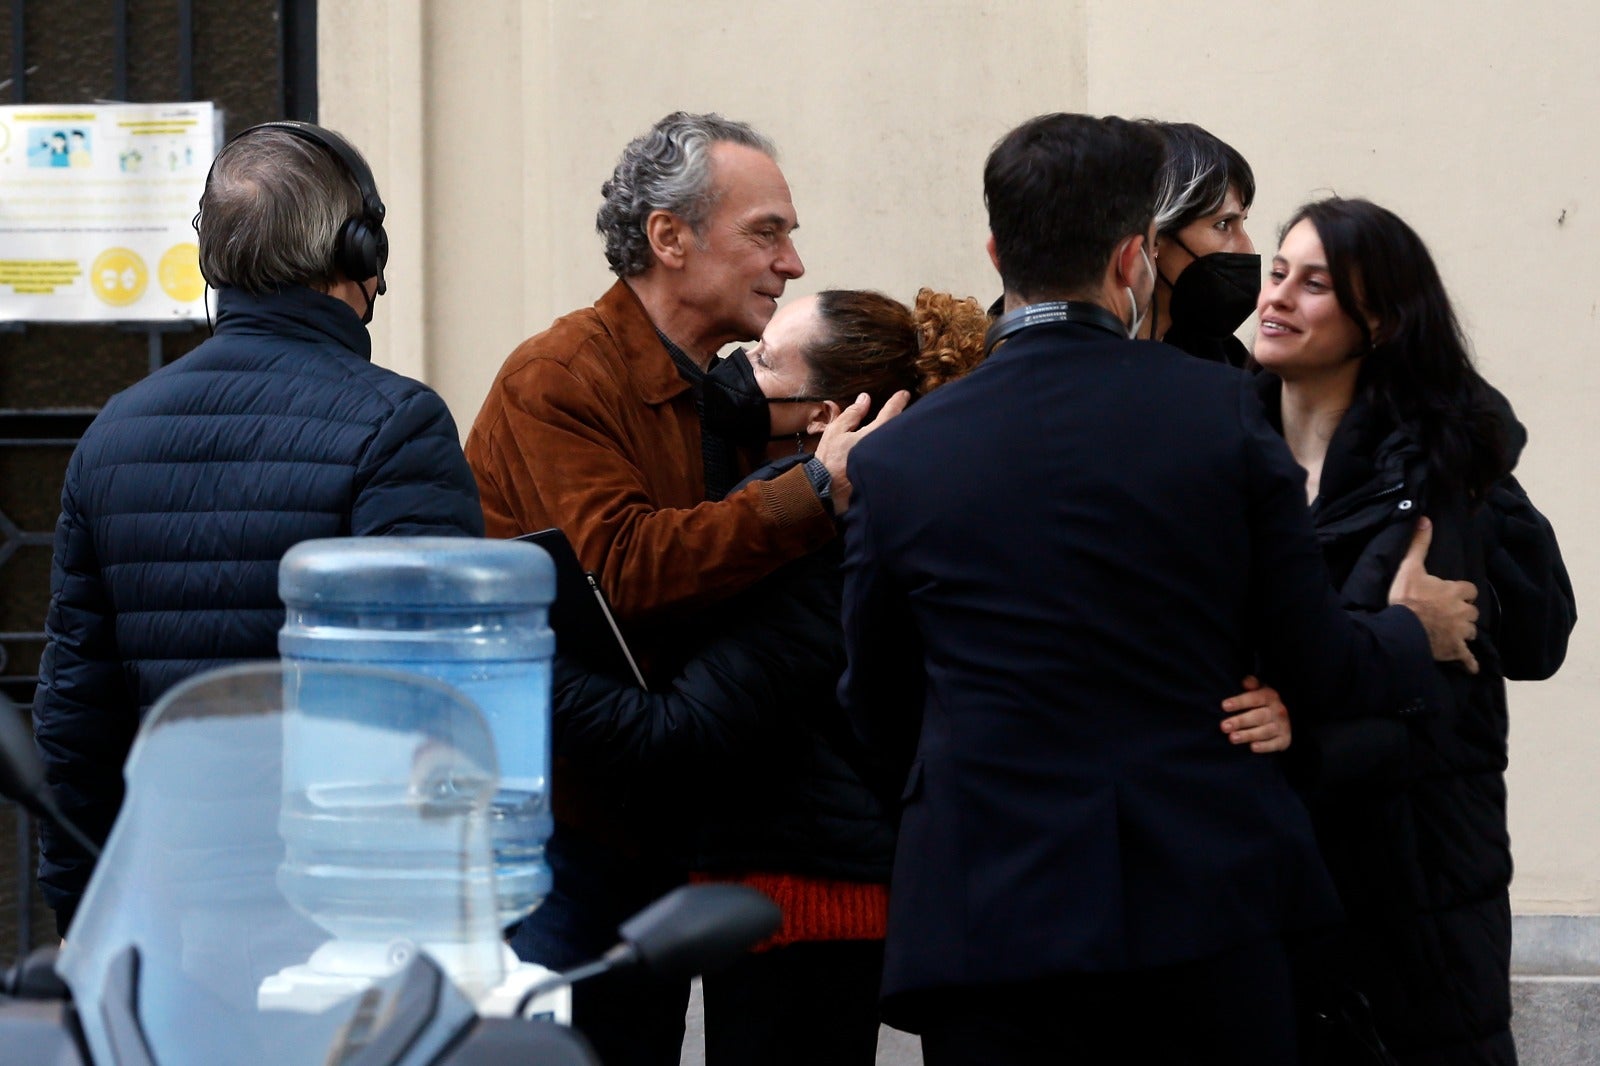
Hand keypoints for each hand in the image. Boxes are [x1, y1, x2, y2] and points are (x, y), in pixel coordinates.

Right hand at [812, 390, 910, 512]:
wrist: (825, 491)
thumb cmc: (828, 461)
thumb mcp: (835, 432)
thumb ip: (852, 415)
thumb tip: (865, 399)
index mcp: (871, 436)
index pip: (890, 414)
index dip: (898, 402)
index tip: (904, 394)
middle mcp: (883, 450)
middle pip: (900, 430)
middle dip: (906, 420)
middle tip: (912, 411)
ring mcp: (886, 465)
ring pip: (900, 446)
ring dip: (903, 436)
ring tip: (905, 429)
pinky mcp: (886, 478)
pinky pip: (896, 461)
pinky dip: (898, 453)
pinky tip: (896, 450)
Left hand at [1220, 675, 1291, 753]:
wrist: (1282, 719)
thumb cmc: (1262, 703)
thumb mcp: (1259, 690)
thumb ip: (1252, 684)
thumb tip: (1245, 681)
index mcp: (1270, 696)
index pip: (1255, 698)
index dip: (1240, 702)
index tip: (1224, 706)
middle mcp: (1278, 711)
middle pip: (1258, 716)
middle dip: (1240, 721)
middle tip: (1223, 726)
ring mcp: (1282, 726)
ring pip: (1265, 731)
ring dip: (1248, 735)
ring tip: (1232, 738)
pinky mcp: (1284, 740)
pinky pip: (1275, 744)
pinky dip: (1264, 747)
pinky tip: (1252, 747)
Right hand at [1387, 517, 1479, 674]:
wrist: (1404, 628)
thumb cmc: (1407, 598)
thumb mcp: (1410, 567)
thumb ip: (1420, 545)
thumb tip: (1425, 519)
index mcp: (1455, 591)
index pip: (1469, 590)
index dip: (1462, 592)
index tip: (1453, 594)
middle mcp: (1463, 612)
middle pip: (1472, 612)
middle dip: (1464, 613)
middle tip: (1450, 614)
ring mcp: (1461, 632)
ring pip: (1471, 632)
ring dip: (1464, 632)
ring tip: (1454, 634)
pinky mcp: (1456, 650)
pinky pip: (1468, 658)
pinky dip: (1470, 663)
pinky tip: (1472, 667)